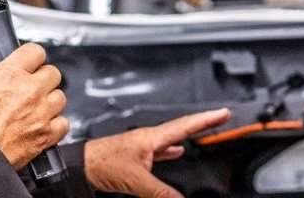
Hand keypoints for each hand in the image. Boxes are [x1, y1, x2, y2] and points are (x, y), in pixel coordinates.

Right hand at [0, 43, 67, 168]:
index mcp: (9, 75)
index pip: (35, 51)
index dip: (31, 57)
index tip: (29, 62)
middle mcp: (30, 91)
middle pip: (53, 73)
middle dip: (43, 78)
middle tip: (31, 86)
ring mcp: (41, 113)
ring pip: (60, 97)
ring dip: (50, 101)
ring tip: (37, 108)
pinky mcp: (45, 136)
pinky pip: (63, 124)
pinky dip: (56, 125)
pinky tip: (44, 127)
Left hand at [84, 108, 230, 197]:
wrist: (80, 165)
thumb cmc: (102, 163)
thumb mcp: (135, 180)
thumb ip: (159, 191)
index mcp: (152, 137)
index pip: (186, 126)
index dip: (207, 120)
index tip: (223, 113)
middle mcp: (149, 138)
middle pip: (182, 129)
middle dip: (202, 124)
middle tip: (220, 118)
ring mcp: (142, 146)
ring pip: (171, 139)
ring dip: (188, 137)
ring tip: (203, 134)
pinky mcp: (135, 155)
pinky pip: (161, 151)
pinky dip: (171, 152)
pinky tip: (176, 154)